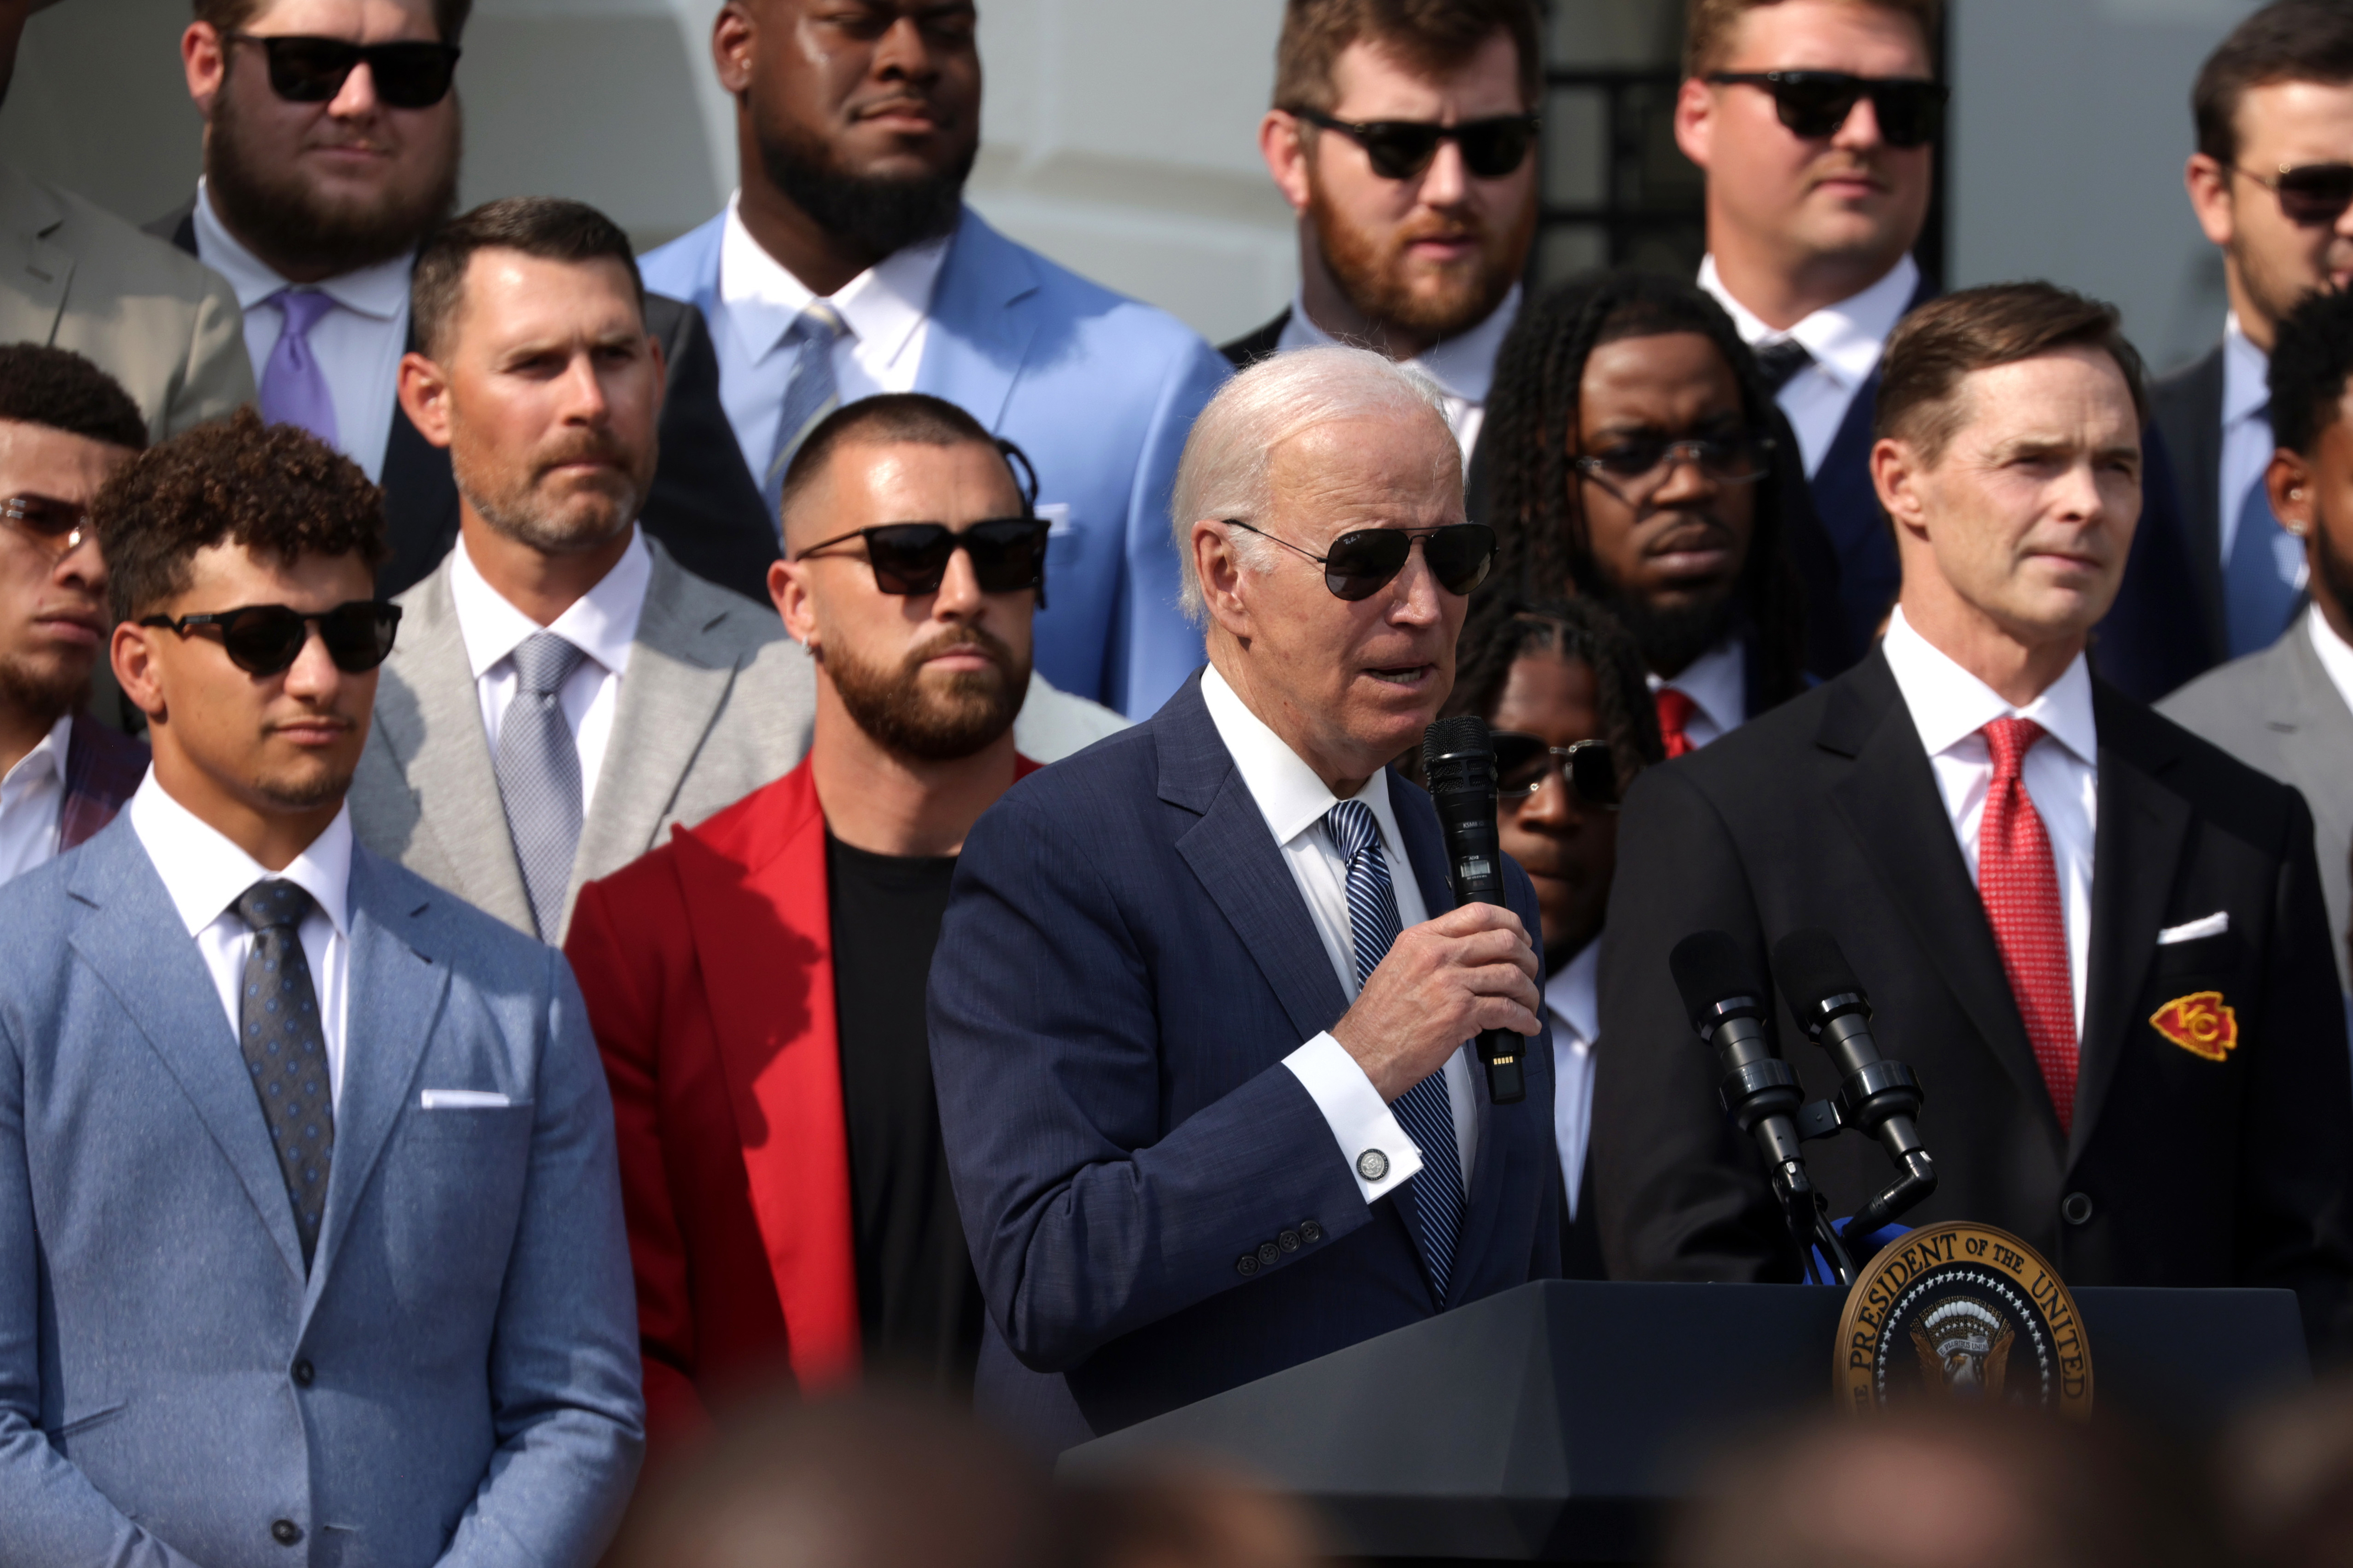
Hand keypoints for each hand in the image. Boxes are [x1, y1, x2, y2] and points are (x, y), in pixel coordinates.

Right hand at [1330, 903, 1541, 1101]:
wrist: (1365, 1053)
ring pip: (1512, 976)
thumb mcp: (1398, 966)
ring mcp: (1449, 983)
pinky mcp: (1460, 1014)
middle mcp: (1436, 955)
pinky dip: (1524, 1020)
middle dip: (1527, 959)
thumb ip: (1431, 952)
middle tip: (1529, 973)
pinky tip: (1525, 1026)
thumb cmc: (1379, 1018)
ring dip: (1529, 993)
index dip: (1510, 922)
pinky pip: (1508, 1010)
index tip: (1520, 937)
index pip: (1478, 912)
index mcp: (1421, 939)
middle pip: (1504, 941)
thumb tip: (1468, 951)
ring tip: (1528, 1005)